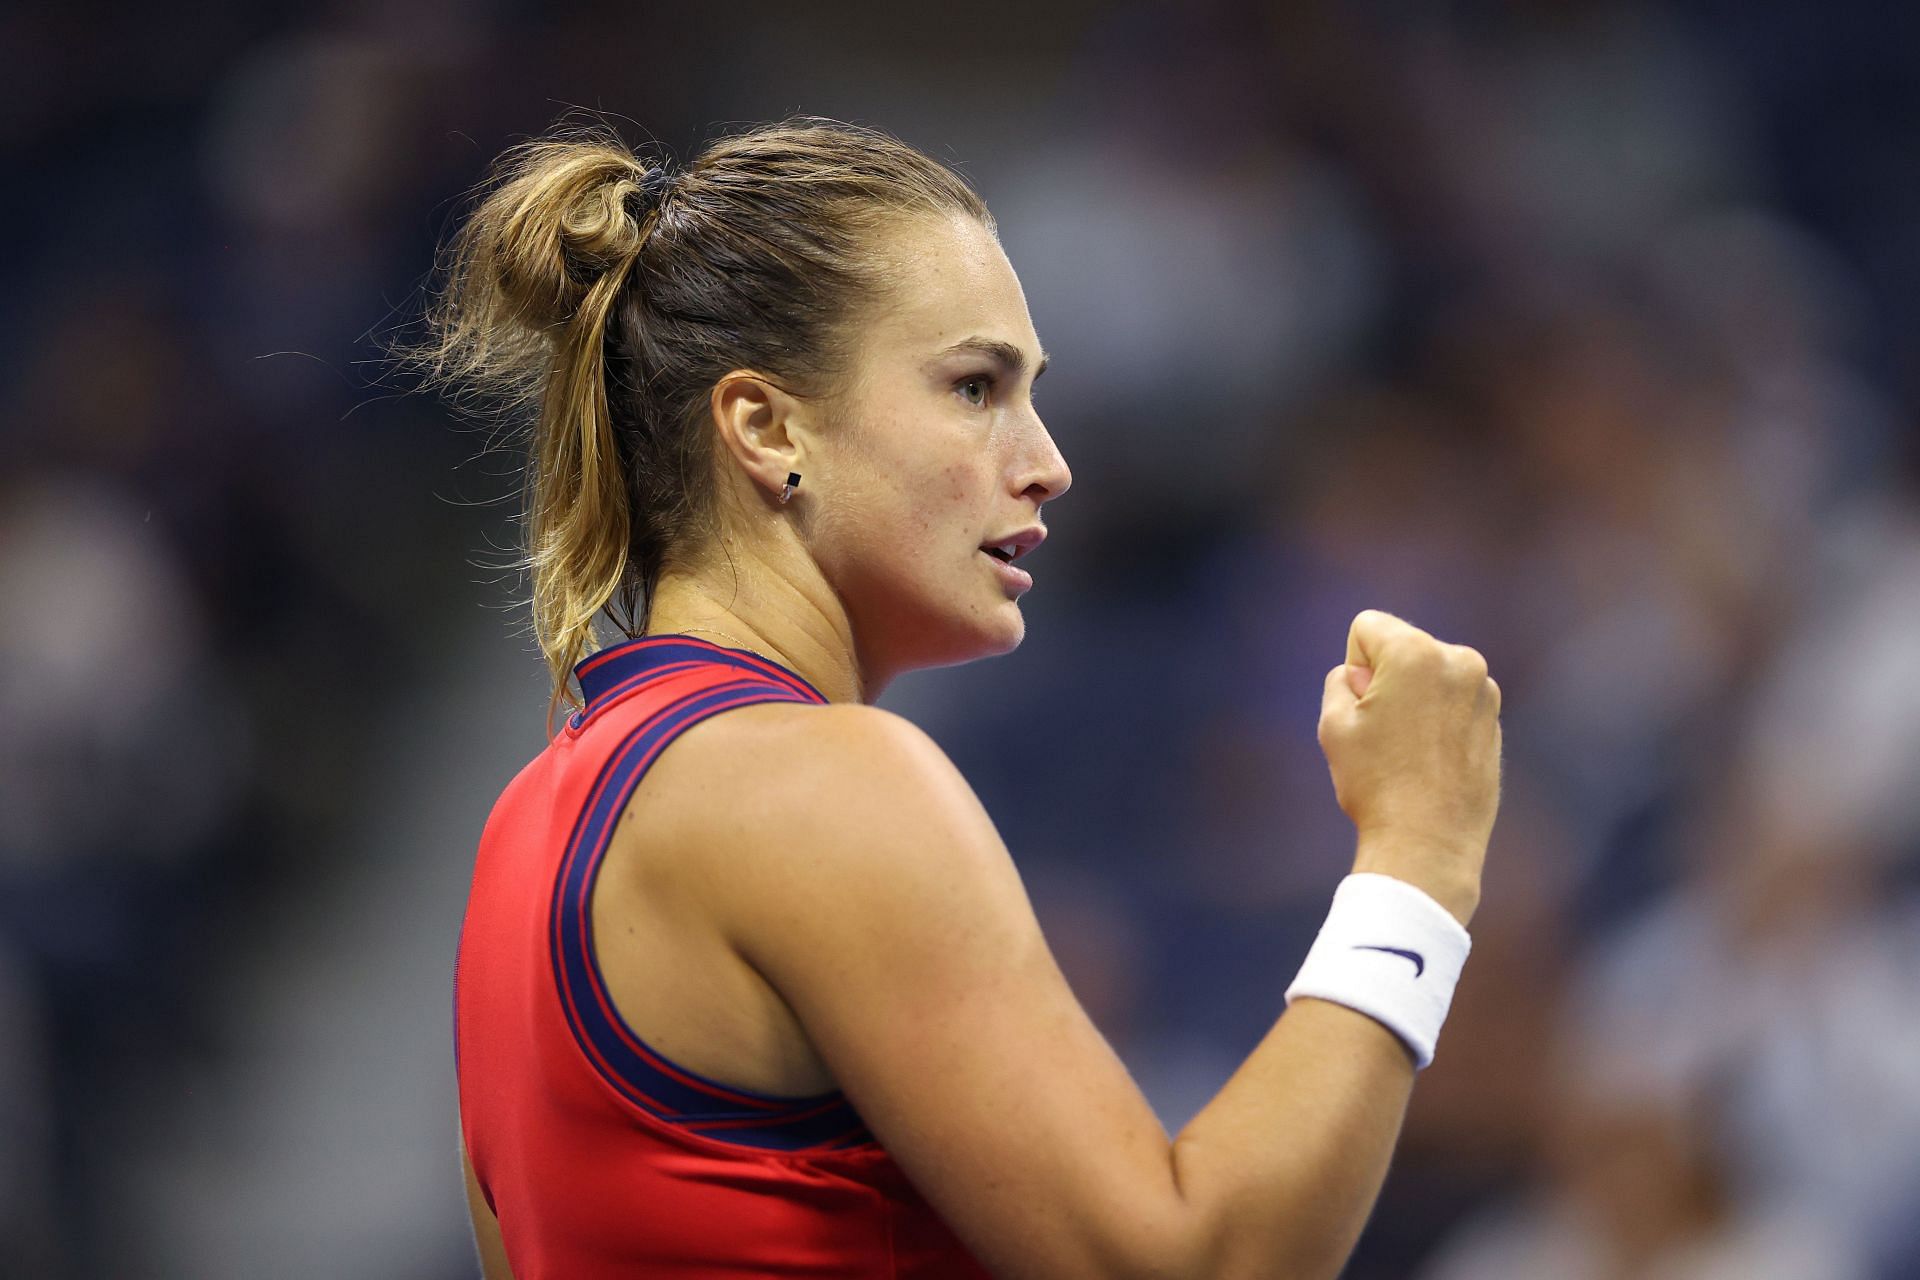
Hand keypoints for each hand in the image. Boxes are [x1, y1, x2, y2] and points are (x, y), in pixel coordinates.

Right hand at [1317, 610, 1501, 924]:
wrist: (1429, 844)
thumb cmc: (1376, 784)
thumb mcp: (1334, 724)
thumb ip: (1341, 681)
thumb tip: (1364, 675)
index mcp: (1416, 653)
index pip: (1367, 628)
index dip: (1353, 666)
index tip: (1362, 707)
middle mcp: (1459, 660)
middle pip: (1402, 648)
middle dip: (1386, 679)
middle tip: (1382, 733)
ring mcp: (1484, 692)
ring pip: (1429, 676)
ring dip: (1414, 700)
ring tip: (1407, 751)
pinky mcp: (1494, 720)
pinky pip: (1453, 703)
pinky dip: (1438, 721)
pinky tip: (1429, 761)